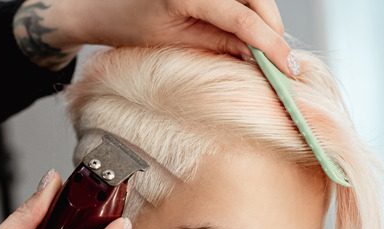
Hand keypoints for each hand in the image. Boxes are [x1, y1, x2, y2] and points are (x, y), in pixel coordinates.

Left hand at [14, 0, 296, 74]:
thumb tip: (255, 55)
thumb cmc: (126, 26)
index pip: (242, 17)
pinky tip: (248, 28)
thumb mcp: (174, 41)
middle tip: (281, 60)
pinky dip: (247, 7)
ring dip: (262, 16)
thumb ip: (217, 43)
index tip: (287, 66)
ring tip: (266, 47)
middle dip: (271, 27)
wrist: (96, 4)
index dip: (269, 44)